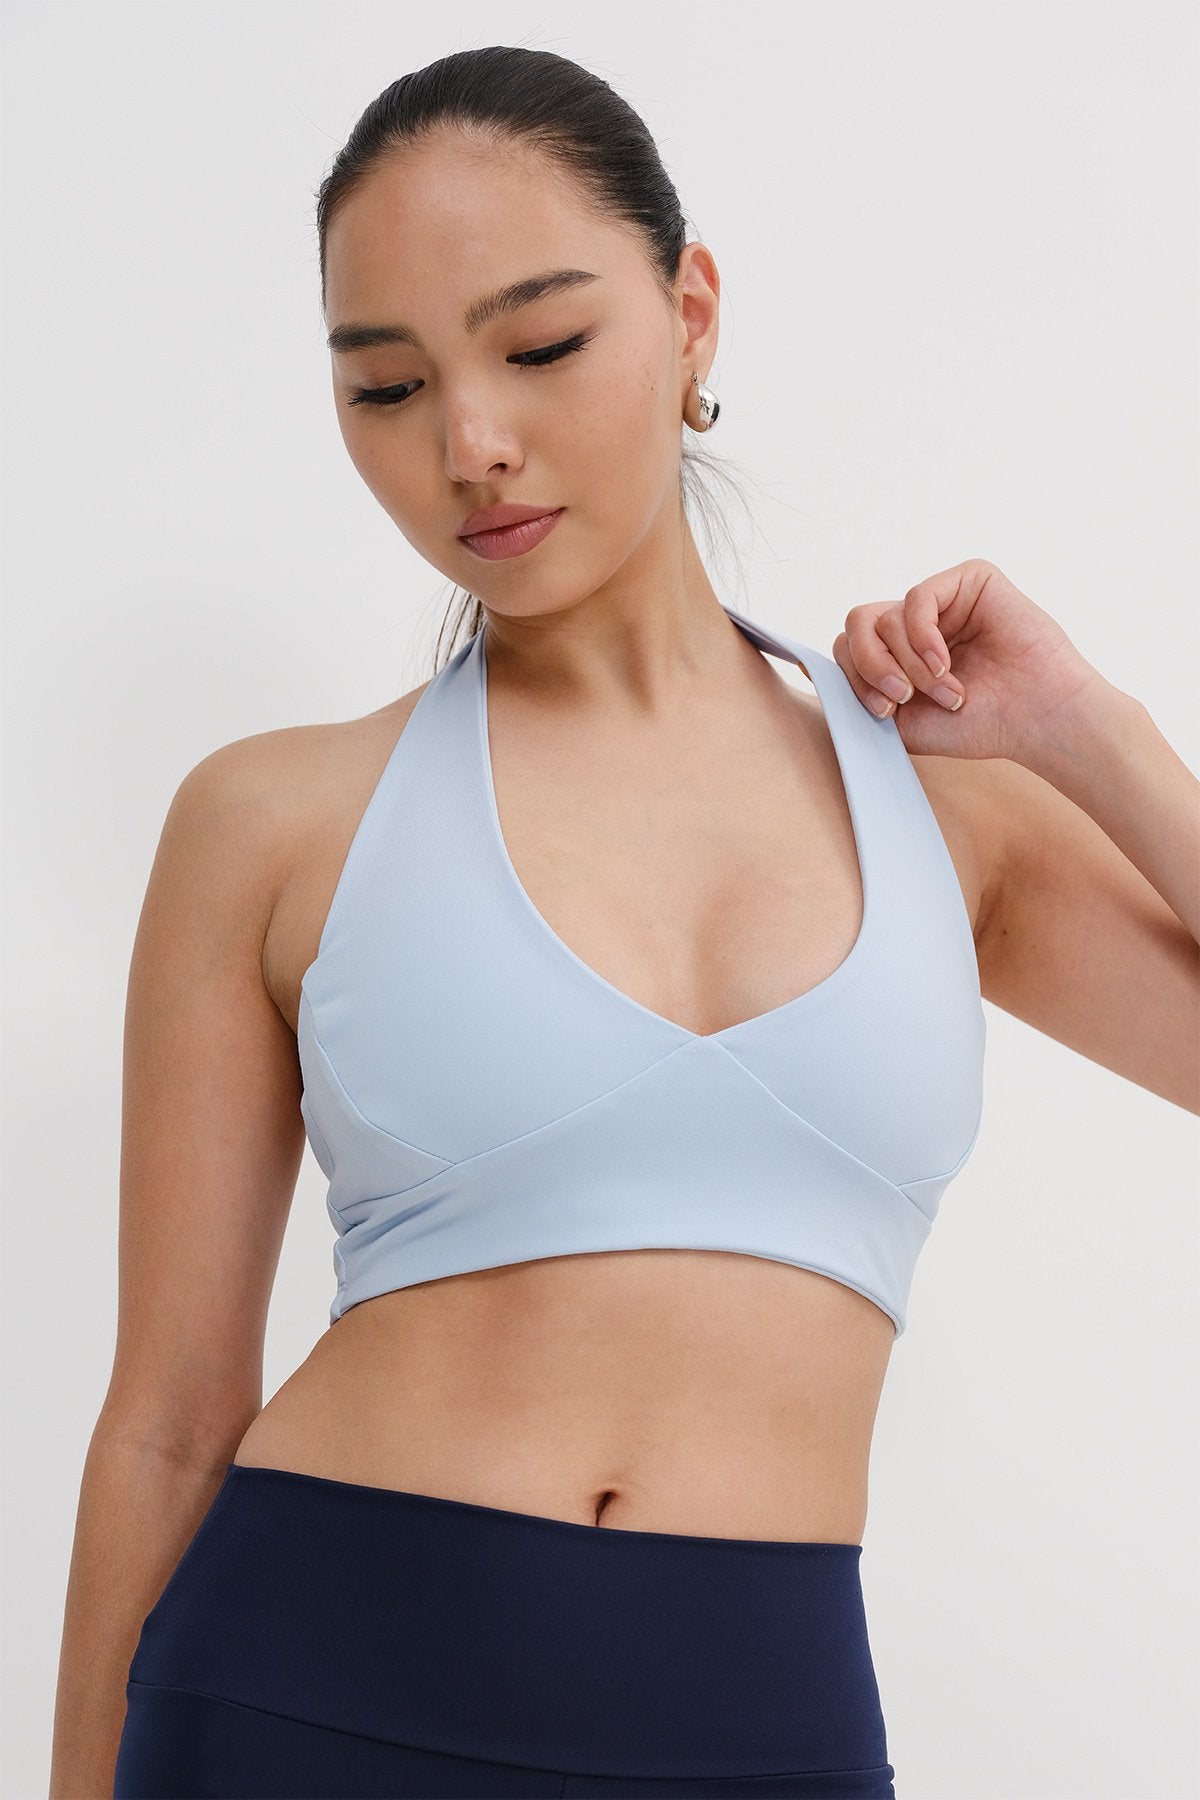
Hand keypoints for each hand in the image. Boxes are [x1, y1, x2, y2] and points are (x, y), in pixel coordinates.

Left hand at [830, 558, 1104, 762]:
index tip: (885, 712)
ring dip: (911, 665)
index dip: (855, 678)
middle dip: (871, 666)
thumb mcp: (902, 721)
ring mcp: (943, 599)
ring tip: (947, 691)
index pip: (847, 647)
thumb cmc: (979, 724)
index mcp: (899, 652)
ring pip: (885, 617)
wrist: (1036, 720)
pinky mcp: (970, 580)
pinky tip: (947, 664)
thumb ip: (861, 696)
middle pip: (856, 623)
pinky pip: (917, 597)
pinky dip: (923, 637)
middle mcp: (917, 622)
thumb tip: (812, 671)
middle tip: (901, 698)